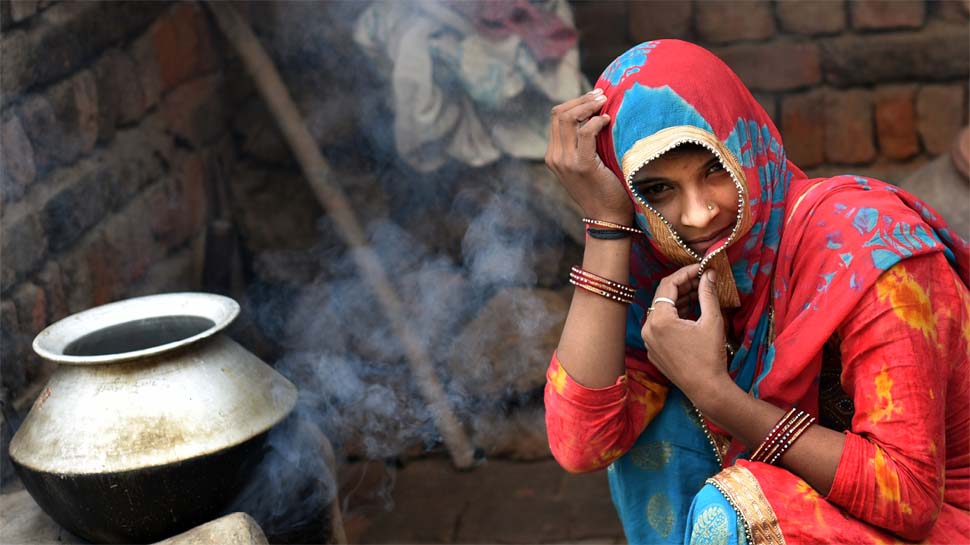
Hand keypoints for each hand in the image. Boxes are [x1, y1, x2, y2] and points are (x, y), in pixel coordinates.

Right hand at [545, 90, 632, 223]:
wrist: (606, 218)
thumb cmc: (602, 190)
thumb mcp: (586, 164)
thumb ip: (583, 144)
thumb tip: (595, 115)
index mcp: (553, 155)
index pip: (556, 117)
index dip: (575, 102)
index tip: (594, 97)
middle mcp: (555, 157)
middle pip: (559, 114)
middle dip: (581, 99)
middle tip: (601, 94)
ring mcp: (566, 161)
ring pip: (568, 118)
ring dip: (588, 105)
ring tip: (605, 102)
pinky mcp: (582, 165)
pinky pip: (586, 132)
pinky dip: (597, 121)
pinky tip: (608, 120)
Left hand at [641, 264, 733, 403]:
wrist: (706, 389)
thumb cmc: (710, 356)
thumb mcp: (711, 321)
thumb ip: (708, 294)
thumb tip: (708, 274)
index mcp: (659, 320)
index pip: (668, 285)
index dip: (685, 273)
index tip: (700, 268)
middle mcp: (647, 329)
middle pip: (663, 298)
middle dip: (683, 286)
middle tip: (702, 280)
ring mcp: (648, 341)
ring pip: (661, 312)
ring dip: (679, 301)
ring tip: (700, 294)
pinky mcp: (653, 350)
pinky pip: (660, 326)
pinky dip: (674, 316)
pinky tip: (691, 313)